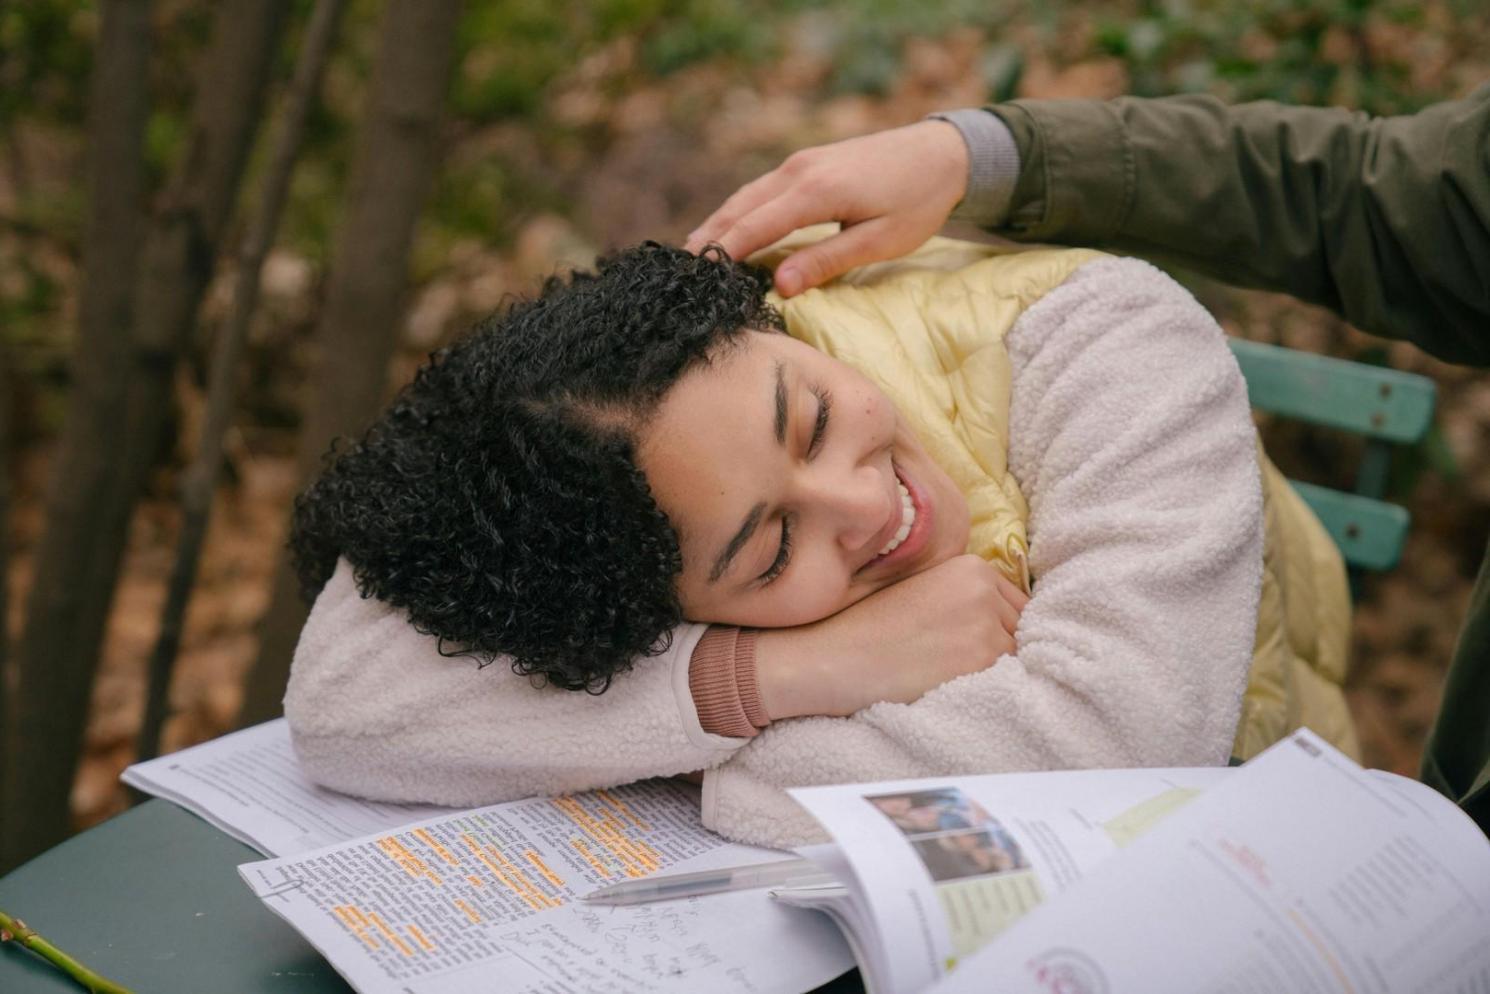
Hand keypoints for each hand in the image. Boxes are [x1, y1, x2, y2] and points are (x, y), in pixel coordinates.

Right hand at [684, 120, 967, 296]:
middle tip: (677, 276)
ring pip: (745, 197)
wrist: (941, 152)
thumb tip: (780, 286)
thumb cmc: (917, 201)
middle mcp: (798, 171)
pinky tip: (727, 230)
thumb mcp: (879, 240)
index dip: (721, 255)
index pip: (753, 228)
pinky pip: (760, 190)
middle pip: (739, 210)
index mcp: (815, 192)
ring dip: (718, 225)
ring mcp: (799, 163)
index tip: (694, 282)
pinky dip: (738, 212)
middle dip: (708, 241)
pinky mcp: (805, 164)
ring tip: (691, 255)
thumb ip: (827, 261)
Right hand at [754, 554, 1027, 718]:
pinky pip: (1008, 679)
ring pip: (1016, 656)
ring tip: (954, 675)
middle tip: (960, 664)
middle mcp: (984, 589)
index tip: (973, 645)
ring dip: (996, 670)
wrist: (840, 657)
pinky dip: (990, 687)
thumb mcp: (925, 592)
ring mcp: (987, 624)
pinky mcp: (983, 659)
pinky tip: (956, 686)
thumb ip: (968, 597)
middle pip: (1022, 629)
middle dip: (1002, 648)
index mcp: (971, 567)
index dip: (999, 629)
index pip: (1016, 604)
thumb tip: (1010, 624)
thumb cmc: (873, 628)